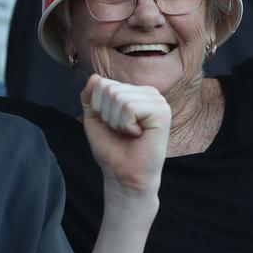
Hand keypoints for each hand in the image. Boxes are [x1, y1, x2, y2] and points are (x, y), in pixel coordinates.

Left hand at [80, 74, 167, 198]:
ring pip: (118, 97)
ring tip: (129, 133)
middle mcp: (148, 92)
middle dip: (107, 115)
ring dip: (117, 122)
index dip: (98, 107)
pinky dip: (126, 125)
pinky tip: (138, 134)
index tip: (112, 124)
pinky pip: (130, 107)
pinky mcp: (162, 112)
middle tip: (122, 131)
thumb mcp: (94, 118)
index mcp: (135, 91)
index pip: (102, 83)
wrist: (123, 174)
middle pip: (109, 89)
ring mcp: (157, 101)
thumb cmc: (112, 148)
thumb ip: (91, 97)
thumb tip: (94, 77)